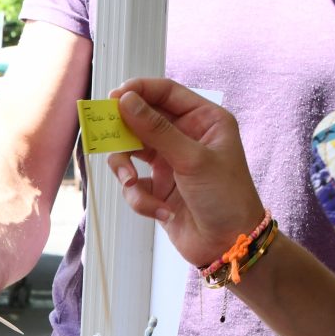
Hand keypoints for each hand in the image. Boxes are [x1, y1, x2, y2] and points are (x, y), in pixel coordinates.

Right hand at [106, 79, 267, 273]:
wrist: (229, 244)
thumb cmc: (225, 197)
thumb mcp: (192, 159)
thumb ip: (157, 129)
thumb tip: (126, 100)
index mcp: (203, 120)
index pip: (166, 93)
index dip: (139, 90)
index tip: (114, 96)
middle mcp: (185, 137)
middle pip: (142, 120)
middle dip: (124, 132)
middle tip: (105, 134)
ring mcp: (169, 162)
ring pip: (130, 153)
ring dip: (125, 169)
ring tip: (131, 182)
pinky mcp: (158, 188)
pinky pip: (133, 184)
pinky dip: (139, 197)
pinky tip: (160, 211)